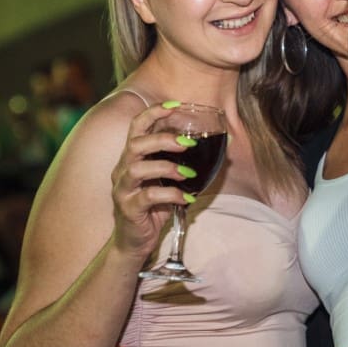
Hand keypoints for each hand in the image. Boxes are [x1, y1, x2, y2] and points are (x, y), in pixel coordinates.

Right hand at [110, 102, 194, 257]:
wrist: (135, 241)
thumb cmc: (154, 206)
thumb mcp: (170, 181)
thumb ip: (186, 163)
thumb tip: (225, 146)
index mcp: (133, 157)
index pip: (137, 127)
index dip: (153, 113)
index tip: (174, 105)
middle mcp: (123, 169)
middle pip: (136, 144)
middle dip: (162, 139)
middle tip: (187, 143)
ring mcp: (123, 189)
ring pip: (137, 168)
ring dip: (166, 167)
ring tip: (188, 173)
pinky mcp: (128, 208)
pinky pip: (148, 197)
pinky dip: (171, 195)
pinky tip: (186, 198)